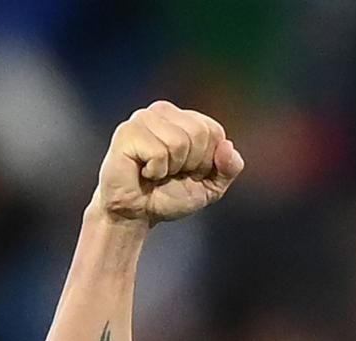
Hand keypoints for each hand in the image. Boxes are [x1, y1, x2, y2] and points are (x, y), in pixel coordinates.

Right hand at [93, 101, 243, 223]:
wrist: (137, 214)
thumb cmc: (169, 196)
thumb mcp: (210, 187)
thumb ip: (228, 169)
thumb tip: (228, 147)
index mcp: (185, 119)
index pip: (214, 132)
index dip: (207, 161)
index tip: (189, 172)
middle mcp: (164, 111)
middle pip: (199, 133)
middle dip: (191, 164)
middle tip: (171, 174)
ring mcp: (144, 118)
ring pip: (179, 142)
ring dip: (171, 169)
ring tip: (156, 173)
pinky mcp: (127, 132)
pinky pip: (158, 152)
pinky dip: (155, 172)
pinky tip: (144, 172)